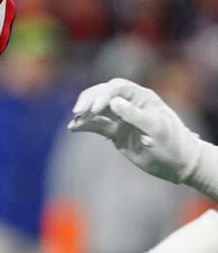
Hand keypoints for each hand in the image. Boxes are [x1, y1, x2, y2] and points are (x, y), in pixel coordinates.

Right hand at [68, 78, 200, 183]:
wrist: (178, 164)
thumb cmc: (173, 144)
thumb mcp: (156, 129)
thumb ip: (135, 115)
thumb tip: (114, 102)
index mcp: (141, 97)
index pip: (116, 88)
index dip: (102, 95)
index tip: (94, 110)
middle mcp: (129, 103)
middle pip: (102, 94)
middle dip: (88, 101)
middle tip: (77, 112)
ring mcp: (121, 118)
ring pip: (96, 109)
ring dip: (84, 113)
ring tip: (74, 121)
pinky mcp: (115, 132)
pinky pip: (96, 125)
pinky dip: (85, 125)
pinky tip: (74, 128)